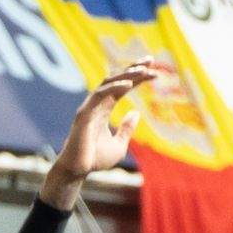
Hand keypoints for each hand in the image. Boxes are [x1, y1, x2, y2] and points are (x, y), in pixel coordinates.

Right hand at [41, 60, 170, 209]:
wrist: (78, 171)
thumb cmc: (95, 160)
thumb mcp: (119, 145)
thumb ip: (127, 128)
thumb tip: (136, 112)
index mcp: (104, 108)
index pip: (122, 86)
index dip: (137, 77)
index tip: (154, 70)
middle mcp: (97, 104)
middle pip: (116, 79)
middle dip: (133, 68)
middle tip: (151, 60)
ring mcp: (90, 107)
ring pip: (108, 82)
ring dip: (126, 74)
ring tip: (143, 70)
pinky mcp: (84, 113)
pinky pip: (99, 95)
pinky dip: (114, 87)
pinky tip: (129, 84)